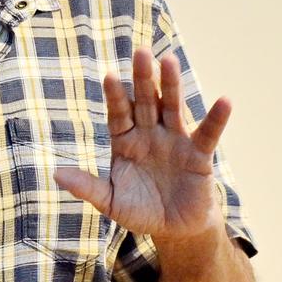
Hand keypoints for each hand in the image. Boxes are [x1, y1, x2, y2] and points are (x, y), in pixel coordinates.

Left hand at [54, 46, 229, 240]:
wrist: (174, 230)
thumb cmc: (140, 211)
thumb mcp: (110, 202)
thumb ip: (88, 187)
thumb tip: (56, 174)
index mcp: (125, 141)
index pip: (118, 114)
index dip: (116, 96)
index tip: (110, 76)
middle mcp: (149, 134)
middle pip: (146, 101)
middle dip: (143, 78)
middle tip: (141, 51)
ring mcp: (175, 141)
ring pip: (172, 107)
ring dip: (172, 85)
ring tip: (169, 60)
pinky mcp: (198, 155)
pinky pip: (207, 134)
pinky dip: (217, 118)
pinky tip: (225, 101)